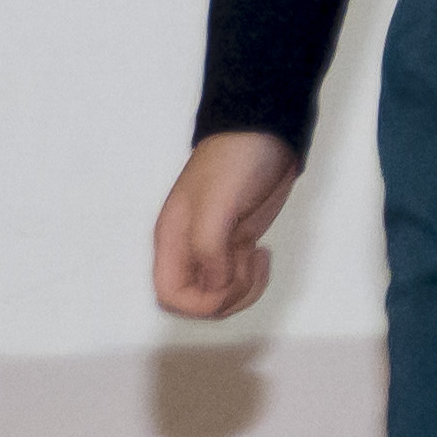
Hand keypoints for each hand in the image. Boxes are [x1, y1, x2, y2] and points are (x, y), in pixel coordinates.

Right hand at [154, 131, 302, 319]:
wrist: (266, 132)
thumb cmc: (236, 161)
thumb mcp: (217, 205)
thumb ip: (209, 249)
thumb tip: (216, 286)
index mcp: (173, 240)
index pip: (171, 295)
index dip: (199, 304)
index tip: (229, 285)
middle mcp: (189, 248)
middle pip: (195, 300)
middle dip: (226, 297)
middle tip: (248, 268)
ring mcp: (214, 246)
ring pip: (219, 293)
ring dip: (243, 289)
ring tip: (258, 259)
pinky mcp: (237, 241)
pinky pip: (238, 278)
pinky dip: (253, 278)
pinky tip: (263, 254)